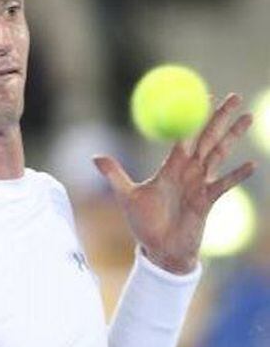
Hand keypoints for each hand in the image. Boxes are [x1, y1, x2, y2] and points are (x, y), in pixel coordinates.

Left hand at [93, 93, 255, 273]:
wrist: (159, 250)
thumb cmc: (144, 223)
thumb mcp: (126, 196)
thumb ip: (114, 175)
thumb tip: (95, 156)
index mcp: (170, 166)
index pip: (183, 134)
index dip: (192, 116)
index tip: (203, 95)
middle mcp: (189, 171)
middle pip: (207, 137)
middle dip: (220, 117)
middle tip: (234, 96)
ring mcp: (200, 185)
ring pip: (220, 154)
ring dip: (233, 135)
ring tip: (248, 116)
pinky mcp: (207, 201)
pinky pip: (224, 185)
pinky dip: (236, 175)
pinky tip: (250, 165)